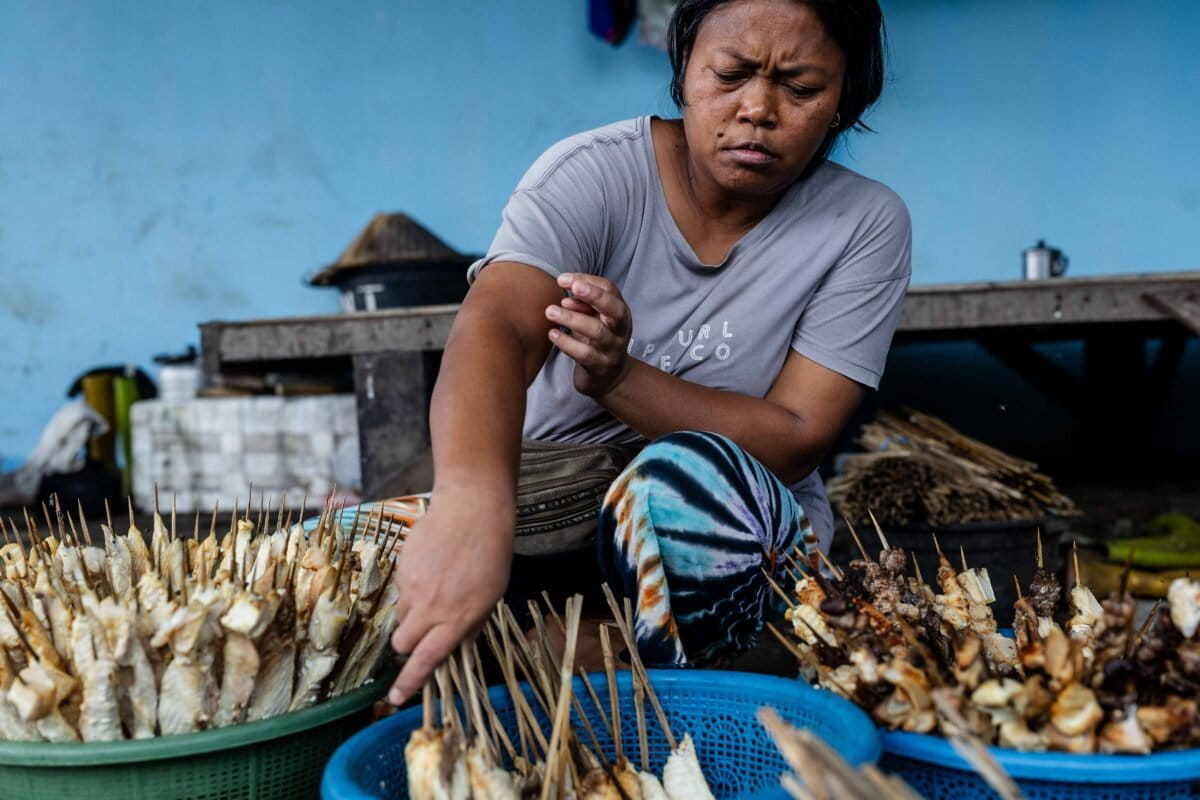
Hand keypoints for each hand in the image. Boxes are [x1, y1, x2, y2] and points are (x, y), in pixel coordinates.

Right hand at [387, 488, 513, 704]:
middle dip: (407, 646)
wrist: (472, 511)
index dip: (409, 683)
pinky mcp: (401, 569)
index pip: (426, 661)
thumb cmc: (490, 555)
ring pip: (399, 617)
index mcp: (458, 620)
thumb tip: (455, 649)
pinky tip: (429, 570)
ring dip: (411, 616)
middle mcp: (431, 609)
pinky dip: (411, 589)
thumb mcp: (491, 597)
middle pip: (402, 644)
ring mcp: (413, 588)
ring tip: (433, 592)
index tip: (395, 698)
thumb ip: (470, 626)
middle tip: (421, 633)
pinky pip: (400, 591)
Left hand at [545, 273, 632, 397]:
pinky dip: (566, 342)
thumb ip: (583, 304)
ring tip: (551, 311)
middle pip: (614, 309)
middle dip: (594, 295)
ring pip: (596, 331)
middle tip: (572, 287)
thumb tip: (566, 294)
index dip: (588, 281)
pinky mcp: (599, 367)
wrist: (609, 377)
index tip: (564, 279)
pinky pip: (584, 354)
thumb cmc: (597, 339)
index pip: (610, 289)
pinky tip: (552, 334)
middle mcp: (620, 330)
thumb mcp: (595, 319)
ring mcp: (612, 349)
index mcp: (620, 312)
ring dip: (572, 319)